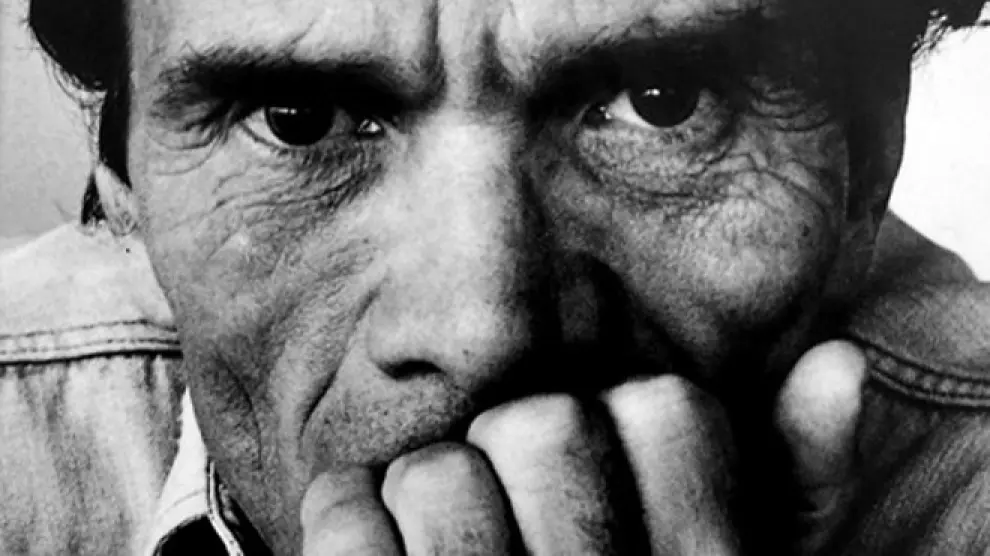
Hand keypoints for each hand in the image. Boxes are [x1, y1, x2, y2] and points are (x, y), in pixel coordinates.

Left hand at [300, 340, 865, 554]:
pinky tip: (384, 546)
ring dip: (434, 492)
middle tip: (527, 506)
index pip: (666, 408)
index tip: (609, 467)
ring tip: (457, 539)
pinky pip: (346, 516)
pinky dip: (348, 513)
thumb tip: (838, 357)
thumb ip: (801, 477)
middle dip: (523, 450)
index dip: (625, 422)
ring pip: (437, 472)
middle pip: (540, 426)